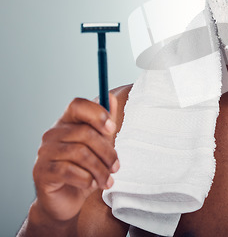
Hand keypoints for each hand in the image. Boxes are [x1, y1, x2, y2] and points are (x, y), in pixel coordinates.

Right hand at [32, 94, 119, 221]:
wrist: (66, 200)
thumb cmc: (85, 168)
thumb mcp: (100, 144)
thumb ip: (106, 122)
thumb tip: (111, 98)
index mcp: (66, 122)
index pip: (77, 105)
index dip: (97, 113)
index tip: (112, 129)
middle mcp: (52, 134)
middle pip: (85, 133)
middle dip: (107, 152)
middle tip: (116, 166)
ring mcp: (44, 152)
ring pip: (80, 153)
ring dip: (100, 169)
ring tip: (107, 180)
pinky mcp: (41, 172)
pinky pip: (70, 171)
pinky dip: (87, 180)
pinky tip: (91, 184)